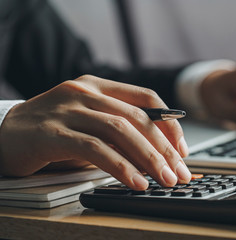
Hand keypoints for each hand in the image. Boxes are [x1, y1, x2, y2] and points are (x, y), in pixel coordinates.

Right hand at [0, 75, 190, 189]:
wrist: (3, 133)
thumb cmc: (53, 131)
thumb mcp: (91, 124)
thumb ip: (119, 133)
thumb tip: (157, 156)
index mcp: (99, 86)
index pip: (146, 98)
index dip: (170, 124)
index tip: (182, 149)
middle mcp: (86, 92)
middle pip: (138, 118)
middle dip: (165, 148)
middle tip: (180, 172)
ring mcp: (69, 109)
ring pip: (120, 131)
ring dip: (148, 158)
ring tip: (165, 180)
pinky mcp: (53, 132)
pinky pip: (95, 149)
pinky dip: (120, 167)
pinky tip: (135, 182)